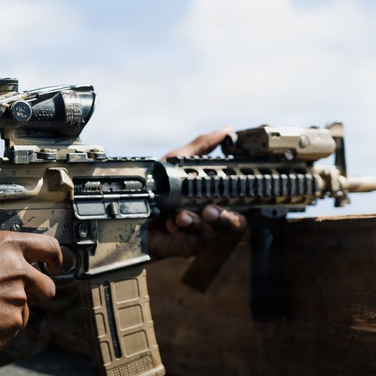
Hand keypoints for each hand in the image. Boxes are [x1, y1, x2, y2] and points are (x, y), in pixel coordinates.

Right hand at [0, 231, 61, 348]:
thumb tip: (9, 261)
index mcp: (7, 246)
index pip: (48, 246)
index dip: (55, 257)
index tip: (54, 264)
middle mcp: (18, 271)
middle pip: (46, 286)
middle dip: (37, 292)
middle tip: (16, 295)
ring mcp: (18, 299)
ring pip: (25, 309)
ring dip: (10, 311)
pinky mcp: (13, 323)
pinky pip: (12, 327)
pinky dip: (0, 327)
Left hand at [149, 126, 246, 258]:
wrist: (130, 208)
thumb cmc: (157, 186)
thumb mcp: (177, 162)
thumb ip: (202, 147)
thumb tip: (227, 130)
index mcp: (214, 197)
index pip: (240, 201)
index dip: (246, 198)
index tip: (237, 190)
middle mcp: (211, 216)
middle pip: (234, 222)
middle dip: (225, 217)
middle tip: (209, 210)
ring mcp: (200, 232)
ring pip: (214, 232)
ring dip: (199, 223)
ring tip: (182, 216)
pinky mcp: (187, 246)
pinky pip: (194, 242)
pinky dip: (183, 231)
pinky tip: (171, 224)